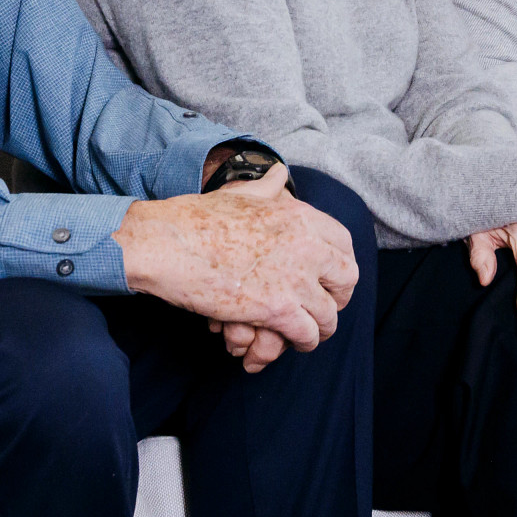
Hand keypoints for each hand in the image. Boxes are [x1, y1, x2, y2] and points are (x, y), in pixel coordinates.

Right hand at [113, 164, 357, 369]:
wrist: (170, 243)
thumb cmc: (198, 218)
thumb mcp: (242, 195)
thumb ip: (267, 187)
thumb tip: (279, 173)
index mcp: (300, 217)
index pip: (344, 244)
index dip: (340, 265)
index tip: (330, 278)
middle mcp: (307, 245)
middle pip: (347, 279)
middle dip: (339, 297)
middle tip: (324, 307)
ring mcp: (294, 278)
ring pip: (330, 314)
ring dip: (321, 327)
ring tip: (311, 333)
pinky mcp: (277, 309)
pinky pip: (308, 334)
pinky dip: (302, 342)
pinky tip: (292, 342)